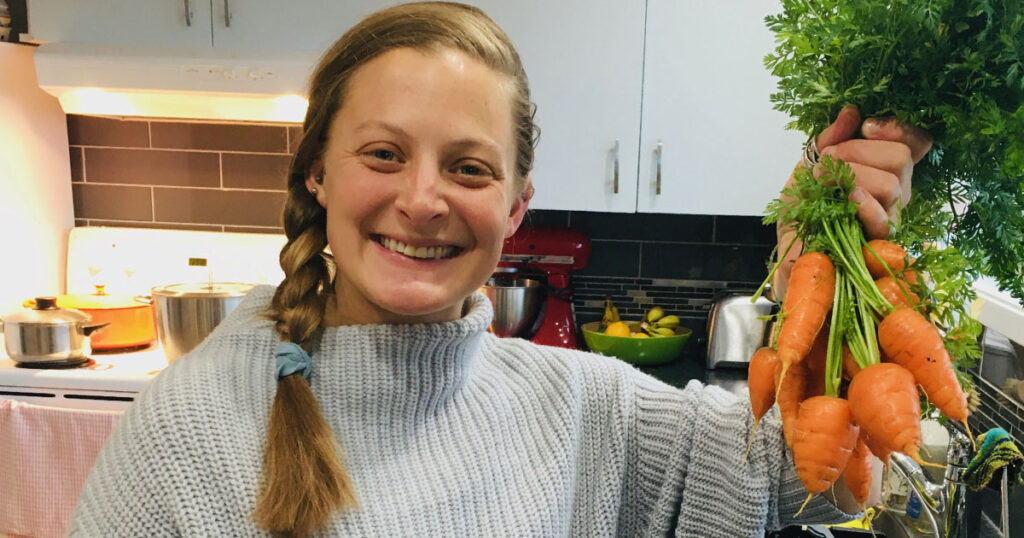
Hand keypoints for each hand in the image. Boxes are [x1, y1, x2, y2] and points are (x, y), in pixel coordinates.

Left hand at [773, 106, 932, 300]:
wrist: (788, 249)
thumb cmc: (802, 209)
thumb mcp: (807, 165)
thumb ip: (829, 138)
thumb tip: (851, 112)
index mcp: (883, 169)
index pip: (917, 141)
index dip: (899, 128)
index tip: (866, 126)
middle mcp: (895, 193)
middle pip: (902, 157)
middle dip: (857, 151)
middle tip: (826, 162)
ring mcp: (890, 218)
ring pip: (892, 184)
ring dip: (851, 176)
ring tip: (823, 184)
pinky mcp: (878, 246)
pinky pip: (885, 219)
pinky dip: (864, 204)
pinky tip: (845, 199)